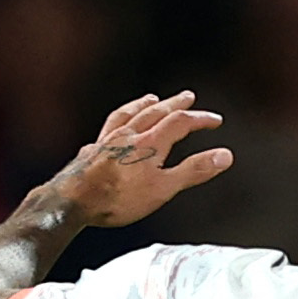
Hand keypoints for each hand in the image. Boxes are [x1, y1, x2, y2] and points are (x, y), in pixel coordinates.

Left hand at [46, 92, 232, 227]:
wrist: (72, 201)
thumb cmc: (117, 198)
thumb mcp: (164, 188)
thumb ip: (194, 171)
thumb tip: (225, 156)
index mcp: (150, 143)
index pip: (180, 122)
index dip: (200, 119)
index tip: (215, 120)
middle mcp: (128, 135)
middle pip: (155, 112)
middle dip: (175, 104)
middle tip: (188, 96)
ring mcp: (108, 140)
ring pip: (129, 114)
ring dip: (144, 105)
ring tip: (151, 98)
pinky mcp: (92, 150)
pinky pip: (107, 128)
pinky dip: (117, 122)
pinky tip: (114, 128)